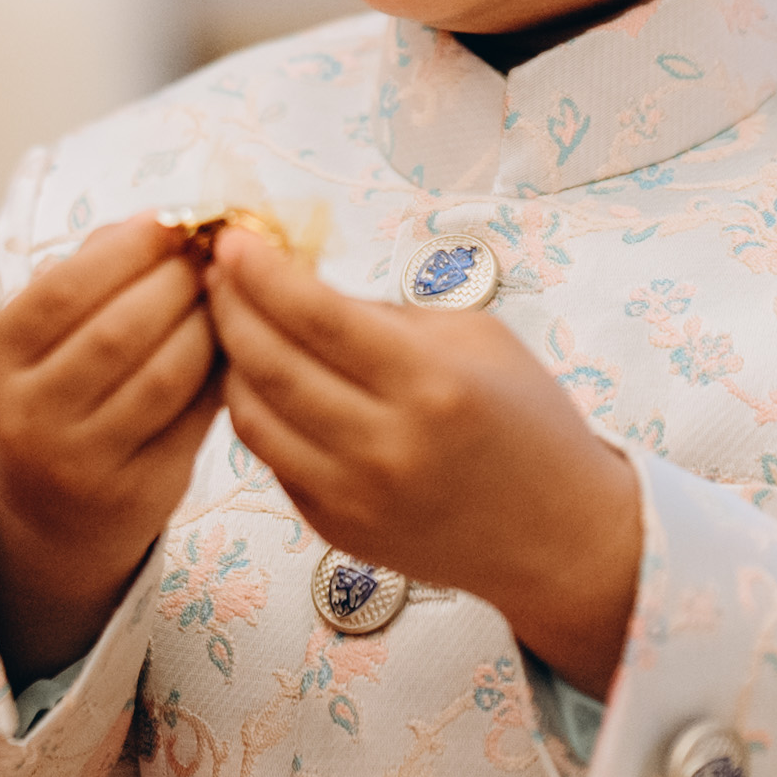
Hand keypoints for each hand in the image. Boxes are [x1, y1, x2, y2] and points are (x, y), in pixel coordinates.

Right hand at [0, 221, 224, 675]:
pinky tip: (235, 344)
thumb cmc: (61, 390)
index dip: (127, 249)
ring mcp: (79, 461)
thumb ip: (94, 274)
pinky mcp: (137, 492)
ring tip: (227, 296)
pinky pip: (194, 417)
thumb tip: (160, 221)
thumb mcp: (47, 336)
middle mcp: (26, 415)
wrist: (55, 510)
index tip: (173, 222)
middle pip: (118, 331)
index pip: (63, 289)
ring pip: (164, 375)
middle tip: (214, 258)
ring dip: (207, 324)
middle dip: (176, 282)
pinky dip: (221, 371)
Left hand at [206, 233, 642, 696]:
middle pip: (270, 364)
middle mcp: (387, 445)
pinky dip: (258, 413)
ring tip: (230, 323)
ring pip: (253, 418)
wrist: (559, 535)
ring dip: (230, 362)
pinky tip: (262, 380)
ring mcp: (355, 496)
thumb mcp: (478, 339)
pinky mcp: (337, 528)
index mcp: (430, 383)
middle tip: (216, 272)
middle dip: (230, 306)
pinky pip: (272, 460)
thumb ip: (385, 315)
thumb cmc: (528, 425)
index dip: (262, 272)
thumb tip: (299, 284)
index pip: (316, 316)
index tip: (233, 241)